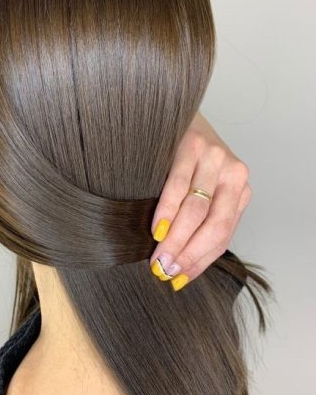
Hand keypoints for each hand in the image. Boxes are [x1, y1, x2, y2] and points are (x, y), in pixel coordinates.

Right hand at [149, 111, 251, 290]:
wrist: (178, 113)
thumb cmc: (188, 158)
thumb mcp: (204, 187)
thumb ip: (201, 217)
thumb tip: (179, 262)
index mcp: (239, 191)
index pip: (222, 235)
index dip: (200, 261)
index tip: (178, 280)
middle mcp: (233, 175)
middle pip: (214, 226)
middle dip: (188, 254)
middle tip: (165, 272)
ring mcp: (215, 159)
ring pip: (197, 211)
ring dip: (175, 240)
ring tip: (159, 260)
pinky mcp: (193, 146)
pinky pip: (178, 187)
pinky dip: (167, 212)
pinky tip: (156, 230)